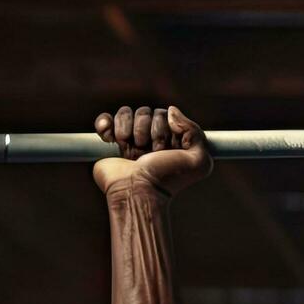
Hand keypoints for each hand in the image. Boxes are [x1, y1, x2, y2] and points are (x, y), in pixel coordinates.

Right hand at [92, 106, 212, 195]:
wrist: (137, 193)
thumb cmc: (167, 179)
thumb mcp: (198, 161)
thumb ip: (195, 132)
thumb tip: (171, 111)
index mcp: (169, 140)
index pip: (165, 114)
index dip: (163, 128)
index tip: (162, 149)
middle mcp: (149, 139)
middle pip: (145, 112)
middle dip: (145, 130)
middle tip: (147, 152)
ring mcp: (129, 141)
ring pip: (125, 113)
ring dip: (126, 128)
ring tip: (129, 150)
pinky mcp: (109, 143)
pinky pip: (104, 120)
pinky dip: (104, 123)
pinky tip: (108, 137)